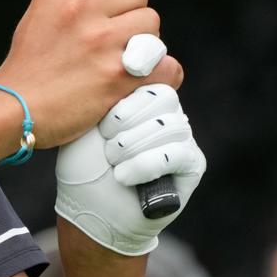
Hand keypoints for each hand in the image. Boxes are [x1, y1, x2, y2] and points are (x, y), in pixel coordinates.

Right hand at [0, 0, 182, 147]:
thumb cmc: (28, 67)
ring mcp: (103, 44)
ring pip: (153, 27)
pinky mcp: (120, 76)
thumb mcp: (39, 14)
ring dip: (143, 44)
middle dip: (129, 14)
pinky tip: (137, 80)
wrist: (16, 109)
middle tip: (110, 36)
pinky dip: (160, 75)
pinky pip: (167, 65)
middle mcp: (82, 11)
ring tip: (117, 60)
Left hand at [55, 84, 206, 255]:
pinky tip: (124, 176)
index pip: (148, 77)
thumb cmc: (84, 165)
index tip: (102, 125)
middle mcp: (165, 113)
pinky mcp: (192, 164)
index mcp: (140, 98)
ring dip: (133, 145)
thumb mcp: (84, 124)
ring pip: (171, 125)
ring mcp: (182, 137)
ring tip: (111, 162)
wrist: (91, 209)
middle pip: (163, 97)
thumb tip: (117, 67)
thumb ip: (103, 95)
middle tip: (106, 142)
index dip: (124, 98)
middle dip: (128, 120)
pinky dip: (146, 164)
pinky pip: (177, 153)